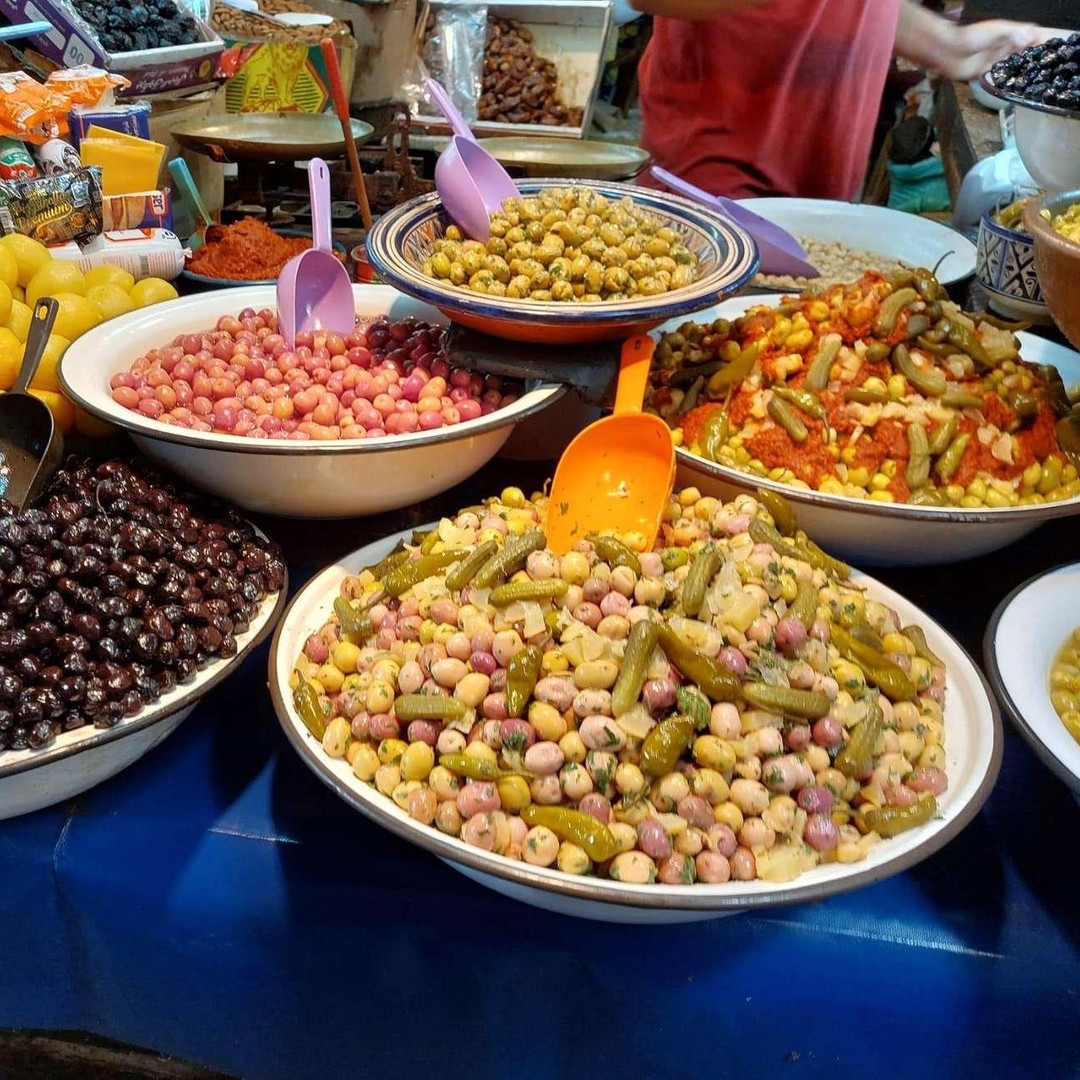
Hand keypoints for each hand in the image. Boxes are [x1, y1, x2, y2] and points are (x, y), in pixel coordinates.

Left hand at [944, 20, 1061, 80]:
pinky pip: (1001, 78)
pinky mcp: (986, 73)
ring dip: (1025, 71)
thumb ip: (1014, 33)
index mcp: (1010, 34)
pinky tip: (1018, 87)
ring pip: (1015, 65)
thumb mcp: (997, 30)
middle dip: (1037, 57)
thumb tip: (1031, 38)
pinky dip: (1009, 81)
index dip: (1043, 41)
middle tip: (1051, 67)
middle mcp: (1005, 47)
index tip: (1056, 47)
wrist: (948, 52)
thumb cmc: (971, 37)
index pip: (1031, 36)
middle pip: (1026, 51)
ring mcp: (996, 61)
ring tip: (1040, 78)